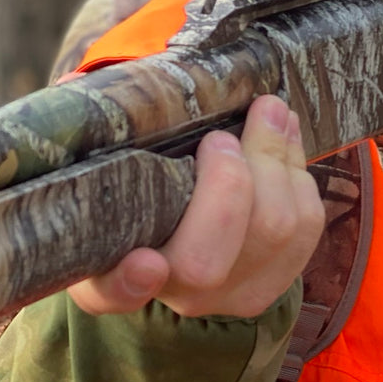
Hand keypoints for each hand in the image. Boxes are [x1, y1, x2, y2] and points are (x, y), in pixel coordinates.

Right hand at [68, 95, 324, 318]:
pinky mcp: (278, 280)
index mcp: (108, 278)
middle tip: (219, 137)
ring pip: (271, 233)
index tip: (146, 262)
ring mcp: (231, 296)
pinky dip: (298, 173)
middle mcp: (173, 297)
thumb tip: (77, 84)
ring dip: (275, 160)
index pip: (112, 294)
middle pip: (207, 261)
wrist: (186, 236)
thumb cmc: (135, 194)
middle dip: (227, 185)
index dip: (130, 283)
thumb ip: (91, 145)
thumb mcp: (102, 178)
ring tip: (267, 111)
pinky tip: (283, 138)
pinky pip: (305, 227)